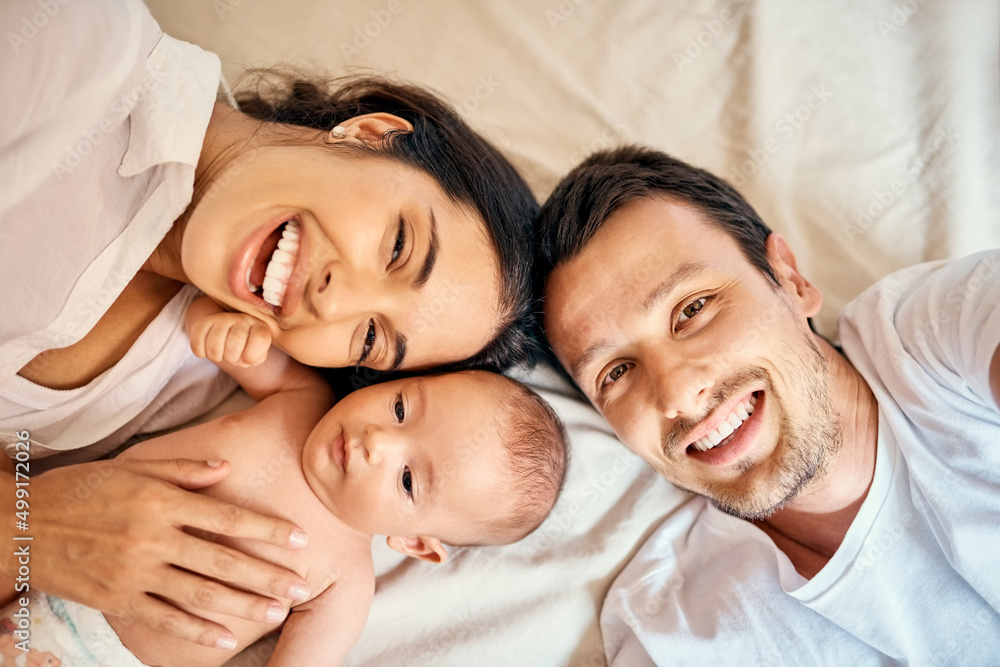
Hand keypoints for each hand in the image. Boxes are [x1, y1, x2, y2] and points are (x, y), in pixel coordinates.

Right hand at [0, 458, 310, 649]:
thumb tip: (226, 467)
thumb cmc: (81, 489)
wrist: (21, 526)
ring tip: (278, 609)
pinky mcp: (117, 599)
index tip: (300, 538)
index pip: (227, 517)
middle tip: (303, 583)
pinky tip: (226, 638)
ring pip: (200, 592)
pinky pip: (164, 617)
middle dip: (267, 573)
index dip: (267, 529)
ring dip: (243, 603)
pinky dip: (196, 630)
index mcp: (161, 501)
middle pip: (222, 560)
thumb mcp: (131, 467)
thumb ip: (182, 469)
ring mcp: (135, 571)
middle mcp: (153, 537)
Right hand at [188, 310, 270, 367]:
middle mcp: (242, 319)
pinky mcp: (203, 323)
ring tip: (221, 352)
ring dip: (216, 357)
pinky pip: (197, 346)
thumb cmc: (244, 346)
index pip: (260, 339)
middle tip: (232, 355)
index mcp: (259, 326)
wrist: (224, 328)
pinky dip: (202, 353)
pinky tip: (208, 348)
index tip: (248, 358)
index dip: (252, 356)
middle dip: (232, 359)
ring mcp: (221, 319)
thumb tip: (246, 359)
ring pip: (214, 348)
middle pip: (233, 347)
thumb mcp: (256, 353)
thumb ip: (256, 358)